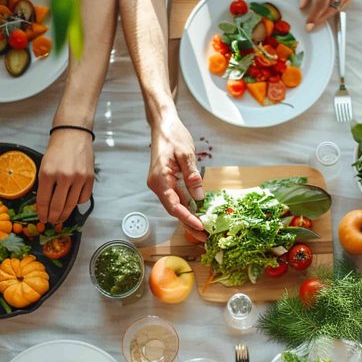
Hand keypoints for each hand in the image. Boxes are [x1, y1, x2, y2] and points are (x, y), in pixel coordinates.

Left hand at [37, 128, 93, 223]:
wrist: (73, 135)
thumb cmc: (56, 150)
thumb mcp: (44, 165)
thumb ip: (45, 184)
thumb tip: (45, 204)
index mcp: (48, 173)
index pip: (43, 200)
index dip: (42, 213)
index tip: (42, 219)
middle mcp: (64, 177)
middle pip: (57, 206)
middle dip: (53, 217)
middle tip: (51, 221)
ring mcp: (78, 178)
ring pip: (71, 205)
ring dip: (65, 214)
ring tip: (61, 217)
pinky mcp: (89, 178)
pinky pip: (83, 198)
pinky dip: (77, 202)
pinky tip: (72, 201)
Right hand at [148, 115, 205, 236]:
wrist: (163, 125)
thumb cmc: (173, 136)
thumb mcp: (186, 154)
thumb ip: (192, 176)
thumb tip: (199, 197)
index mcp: (160, 179)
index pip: (174, 205)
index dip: (187, 218)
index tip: (200, 227)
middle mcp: (157, 184)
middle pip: (173, 210)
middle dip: (188, 223)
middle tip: (204, 236)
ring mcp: (160, 184)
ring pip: (174, 205)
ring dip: (187, 217)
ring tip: (202, 229)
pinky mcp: (165, 181)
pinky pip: (175, 198)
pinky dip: (186, 207)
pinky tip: (196, 214)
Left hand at [298, 0, 352, 29]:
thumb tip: (302, 6)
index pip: (321, 3)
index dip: (314, 16)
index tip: (308, 26)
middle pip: (329, 9)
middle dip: (318, 19)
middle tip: (309, 26)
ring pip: (334, 10)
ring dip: (324, 17)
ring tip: (314, 20)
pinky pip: (340, 8)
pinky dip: (331, 12)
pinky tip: (324, 12)